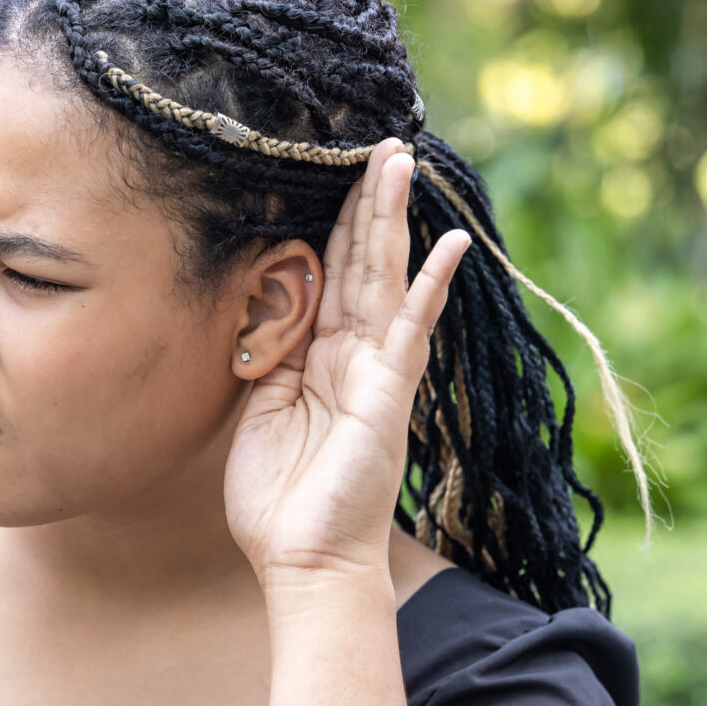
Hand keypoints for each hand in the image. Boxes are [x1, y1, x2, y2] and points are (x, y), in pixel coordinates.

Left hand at [224, 138, 471, 590]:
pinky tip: (448, 244)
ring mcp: (376, 372)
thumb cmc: (279, 500)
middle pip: (360, 263)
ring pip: (383, 278)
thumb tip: (264, 304)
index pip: (328, 276)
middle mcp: (353, 357)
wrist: (305, 562)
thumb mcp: (258, 410)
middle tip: (378, 143)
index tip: (333, 173)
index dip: (332, 225)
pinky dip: (430, 287)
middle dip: (367, 202)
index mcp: (319, 359)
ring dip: (391, 219)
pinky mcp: (388, 394)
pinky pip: (411, 330)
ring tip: (399, 160)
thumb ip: (267, 355)